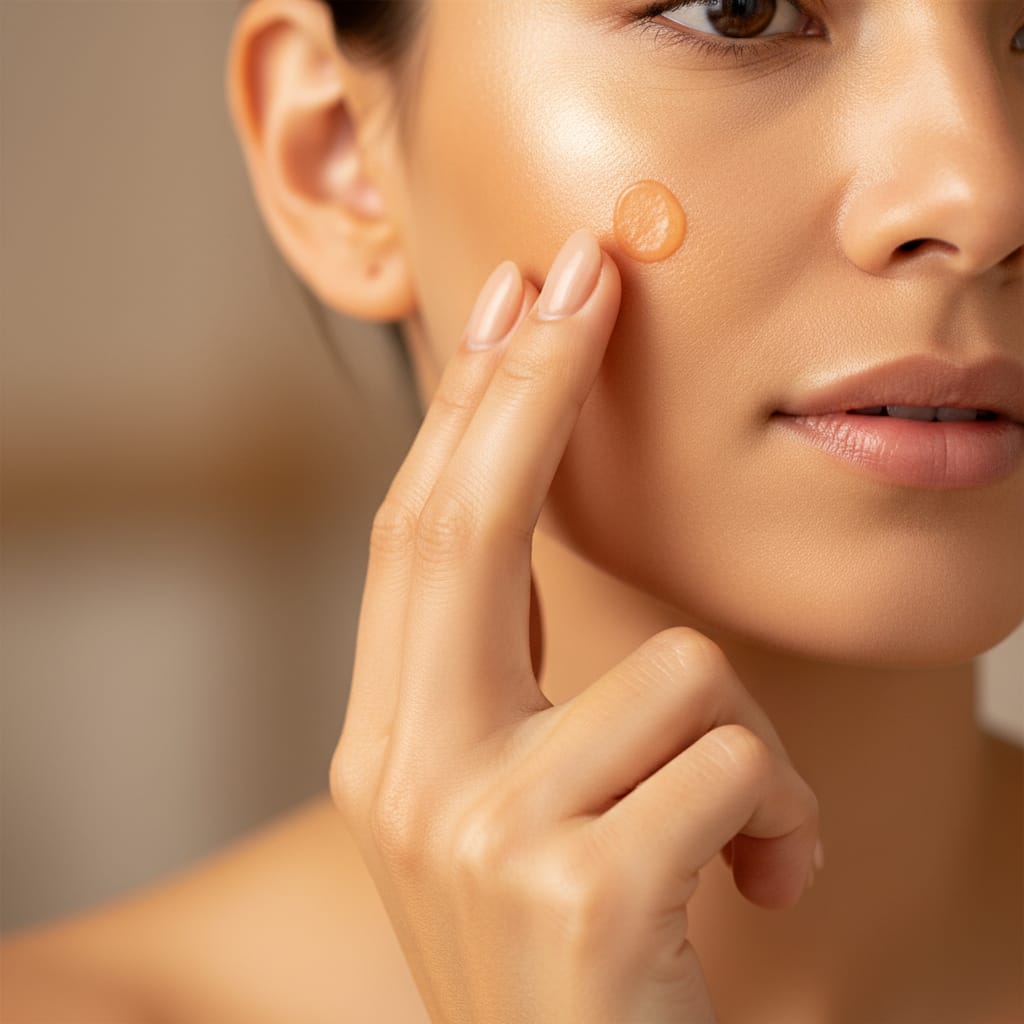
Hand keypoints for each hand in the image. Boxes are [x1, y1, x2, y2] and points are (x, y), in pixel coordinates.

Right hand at [330, 228, 820, 1022]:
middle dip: (530, 386)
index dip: (468, 410)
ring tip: (745, 838)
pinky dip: (786, 820)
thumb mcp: (517, 804)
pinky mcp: (579, 890)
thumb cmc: (576, 951)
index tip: (513, 301)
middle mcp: (405, 777)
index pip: (418, 538)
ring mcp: (480, 835)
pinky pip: (736, 765)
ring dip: (748, 742)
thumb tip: (536, 524)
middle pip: (460, 532)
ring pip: (672, 669)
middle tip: (584, 271)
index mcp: (389, 746)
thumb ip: (511, 679)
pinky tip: (760, 893)